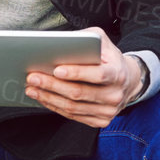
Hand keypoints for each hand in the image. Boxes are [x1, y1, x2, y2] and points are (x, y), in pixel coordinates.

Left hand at [23, 26, 142, 128]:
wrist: (127, 81)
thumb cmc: (108, 58)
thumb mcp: (102, 41)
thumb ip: (85, 38)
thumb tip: (59, 43)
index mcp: (118, 73)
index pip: (98, 74)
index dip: (77, 73)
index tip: (56, 69)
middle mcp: (115, 94)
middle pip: (79, 93)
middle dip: (52, 85)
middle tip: (33, 77)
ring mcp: (108, 111)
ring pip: (73, 107)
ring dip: (49, 98)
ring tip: (32, 88)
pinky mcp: (100, 121)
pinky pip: (73, 116)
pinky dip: (55, 107)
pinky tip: (43, 97)